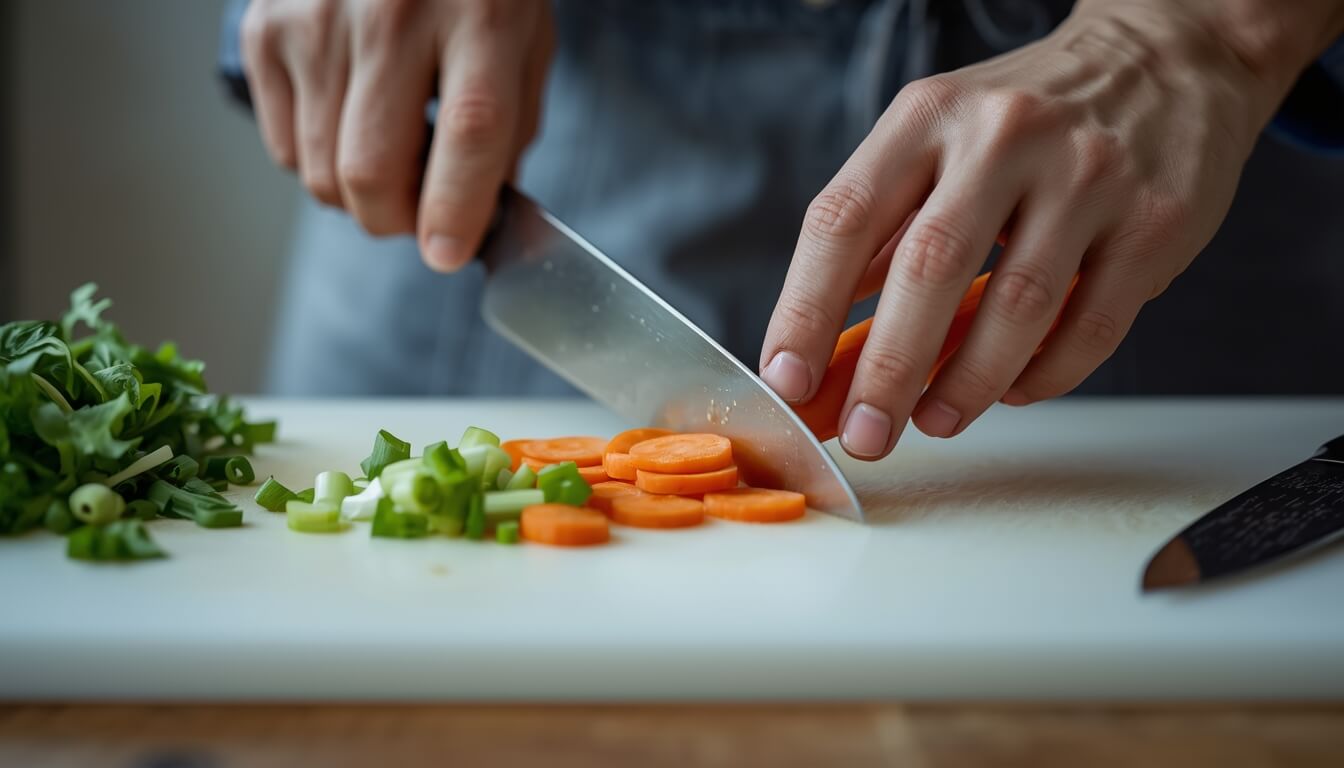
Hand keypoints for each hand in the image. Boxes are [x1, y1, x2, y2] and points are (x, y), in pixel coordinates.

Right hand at [241, 0, 552, 269]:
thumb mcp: (522, 39)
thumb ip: (509, 129)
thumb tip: (476, 219)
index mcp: (478, 16)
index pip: (469, 132)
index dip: (456, 209)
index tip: (448, 253)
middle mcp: (392, 15)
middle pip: (372, 171)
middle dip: (397, 221)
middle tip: (422, 212)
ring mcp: (317, 21)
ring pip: (320, 174)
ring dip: (359, 197)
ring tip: (390, 157)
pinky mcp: (265, 29)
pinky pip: (283, 148)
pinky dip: (317, 161)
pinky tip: (349, 122)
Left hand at [761, 0, 1343, 459]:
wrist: (1161, 61)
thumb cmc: (1023, 122)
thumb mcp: (934, 144)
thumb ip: (881, 235)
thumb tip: (820, 346)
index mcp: (927, 118)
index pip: (843, 220)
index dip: (805, 309)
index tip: (788, 379)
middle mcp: (1003, 137)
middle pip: (928, 269)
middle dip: (887, 371)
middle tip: (865, 435)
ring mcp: (1086, 175)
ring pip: (1017, 306)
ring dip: (967, 385)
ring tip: (935, 422)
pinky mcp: (1155, 220)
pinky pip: (1092, 324)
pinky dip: (1047, 374)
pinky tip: (1014, 390)